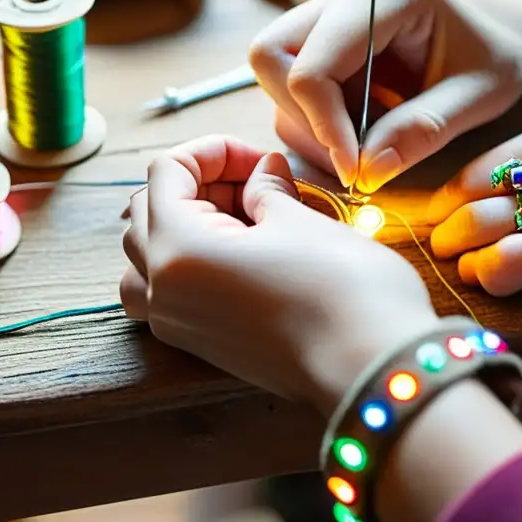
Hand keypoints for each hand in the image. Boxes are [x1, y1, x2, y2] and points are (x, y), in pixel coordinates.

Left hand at [120, 135, 440, 415]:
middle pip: (149, 211)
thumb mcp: (300, 220)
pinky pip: (167, 292)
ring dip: (185, 223)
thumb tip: (261, 171)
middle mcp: (164, 290)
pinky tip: (242, 255)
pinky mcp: (201, 345)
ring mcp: (179, 324)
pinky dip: (189, 262)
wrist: (373, 370)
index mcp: (178, 250)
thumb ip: (266, 189)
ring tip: (243, 219)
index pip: (166, 172)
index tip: (261, 158)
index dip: (214, 151)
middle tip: (257, 183)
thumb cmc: (342, 289)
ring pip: (147, 255)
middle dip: (200, 184)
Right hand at [248, 0, 521, 192]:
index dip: (324, 127)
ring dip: (310, 117)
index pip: (314, 66)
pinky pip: (294, 71)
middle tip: (351, 156)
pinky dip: (319, 110)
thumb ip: (422, 132)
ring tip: (368, 139)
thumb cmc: (501, 52)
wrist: (509, 22)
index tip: (356, 171)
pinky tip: (366, 121)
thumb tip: (365, 172)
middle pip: (272, 56)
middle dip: (303, 117)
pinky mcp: (327, 19)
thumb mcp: (477, 98)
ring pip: (276, 67)